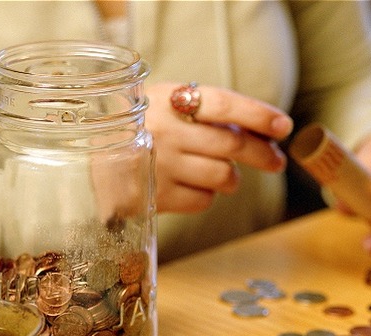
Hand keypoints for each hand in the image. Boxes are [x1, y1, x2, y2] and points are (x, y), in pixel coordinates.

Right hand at [146, 83, 292, 213]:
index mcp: (169, 100)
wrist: (86, 161)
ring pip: (223, 176)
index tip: (284, 126)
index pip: (224, 104)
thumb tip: (264, 134)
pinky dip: (207, 195)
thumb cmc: (141, 130)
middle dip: (264, 154)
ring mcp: (160, 166)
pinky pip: (204, 200)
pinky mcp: (155, 197)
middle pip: (233, 144)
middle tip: (277, 162)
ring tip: (223, 174)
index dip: (259, 114)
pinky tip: (191, 185)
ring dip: (232, 178)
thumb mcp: (166, 107)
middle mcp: (165, 131)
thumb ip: (207, 115)